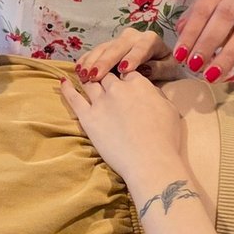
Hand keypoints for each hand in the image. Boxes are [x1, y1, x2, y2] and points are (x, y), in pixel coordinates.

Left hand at [58, 70, 189, 192]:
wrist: (150, 161)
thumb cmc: (165, 139)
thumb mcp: (169, 110)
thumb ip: (156, 95)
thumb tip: (149, 90)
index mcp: (139, 84)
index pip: (128, 72)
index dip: (125, 75)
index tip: (123, 78)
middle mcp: (118, 88)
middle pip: (108, 75)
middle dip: (106, 75)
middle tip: (102, 76)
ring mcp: (101, 102)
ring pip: (90, 83)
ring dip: (87, 77)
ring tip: (82, 74)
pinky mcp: (88, 118)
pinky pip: (74, 98)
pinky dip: (67, 89)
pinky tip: (63, 82)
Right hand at [74, 27, 181, 82]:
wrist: (160, 63)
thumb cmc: (165, 68)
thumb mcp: (170, 69)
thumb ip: (160, 68)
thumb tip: (146, 69)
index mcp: (150, 40)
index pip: (141, 48)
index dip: (132, 58)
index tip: (124, 70)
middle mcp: (133, 36)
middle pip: (117, 47)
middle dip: (105, 61)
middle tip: (95, 75)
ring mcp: (118, 40)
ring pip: (103, 48)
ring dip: (92, 61)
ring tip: (84, 74)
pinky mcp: (107, 47)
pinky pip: (94, 51)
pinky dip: (86, 60)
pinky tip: (78, 69)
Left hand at [170, 0, 233, 83]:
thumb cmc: (220, 15)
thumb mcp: (202, 13)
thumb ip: (190, 26)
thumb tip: (181, 47)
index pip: (202, 11)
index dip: (190, 33)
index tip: (179, 56)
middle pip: (224, 19)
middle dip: (207, 44)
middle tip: (194, 66)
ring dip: (227, 56)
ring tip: (212, 75)